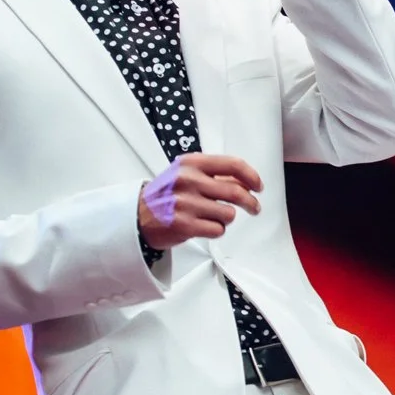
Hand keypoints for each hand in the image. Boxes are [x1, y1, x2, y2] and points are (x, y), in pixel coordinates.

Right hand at [139, 153, 262, 249]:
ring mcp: (186, 203)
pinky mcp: (185, 225)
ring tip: (213, 217)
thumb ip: (215, 175)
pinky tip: (203, 226)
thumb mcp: (186, 174)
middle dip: (251, 203)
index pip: (233, 165)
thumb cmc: (166, 194)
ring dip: (226, 218)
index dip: (252, 176)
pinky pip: (218, 230)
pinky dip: (216, 230)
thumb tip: (247, 182)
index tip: (258, 186)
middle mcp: (188, 180)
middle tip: (254, 208)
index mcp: (191, 163)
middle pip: (236, 192)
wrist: (136, 216)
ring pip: (229, 214)